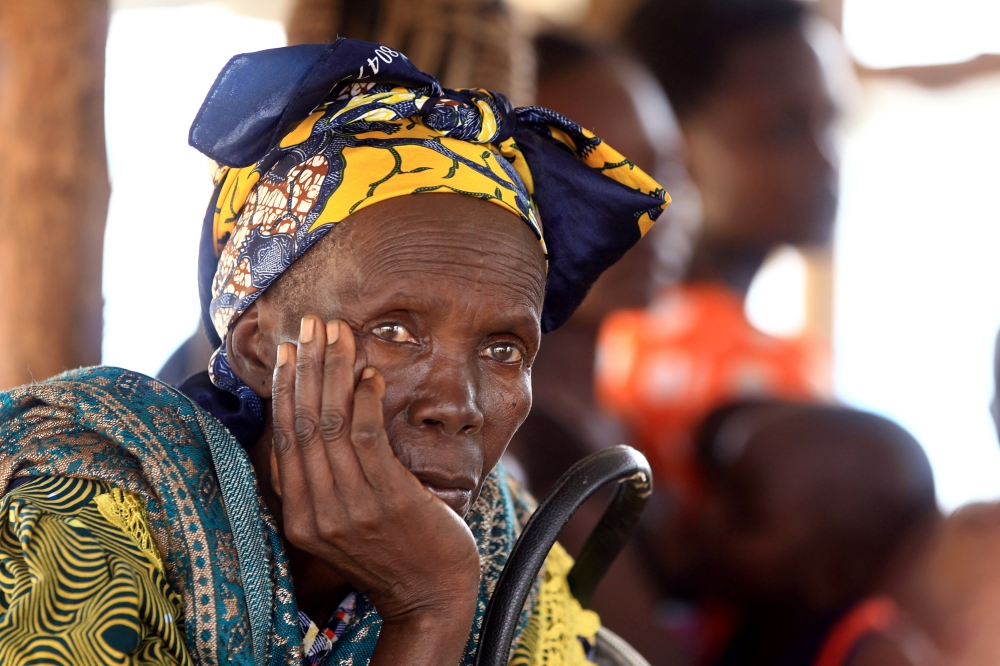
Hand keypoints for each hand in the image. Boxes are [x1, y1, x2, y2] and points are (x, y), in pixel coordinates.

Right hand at [270, 316, 480, 654]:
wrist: (430, 597)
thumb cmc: (393, 550)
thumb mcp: (345, 518)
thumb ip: (326, 480)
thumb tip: (318, 422)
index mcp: (301, 514)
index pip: (286, 439)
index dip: (288, 389)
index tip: (292, 350)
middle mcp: (316, 511)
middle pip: (304, 423)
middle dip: (308, 367)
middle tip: (312, 325)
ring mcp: (350, 507)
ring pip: (332, 424)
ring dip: (335, 372)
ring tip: (339, 334)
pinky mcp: (387, 500)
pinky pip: (368, 440)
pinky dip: (365, 402)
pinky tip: (369, 374)